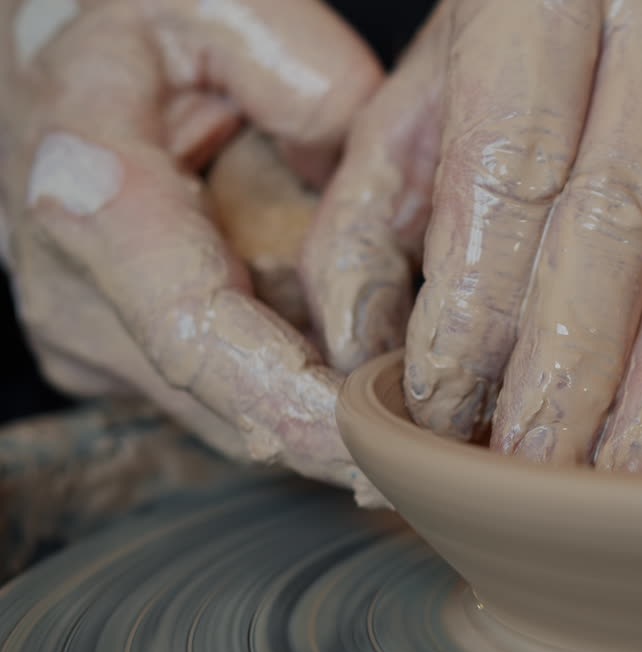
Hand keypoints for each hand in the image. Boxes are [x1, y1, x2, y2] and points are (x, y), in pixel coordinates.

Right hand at [0, 0, 386, 503]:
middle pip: (223, 400)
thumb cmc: (124, 21)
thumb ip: (312, 84)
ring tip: (386, 365)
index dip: (294, 403)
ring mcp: (81, 328)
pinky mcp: (99, 350)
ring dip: (312, 401)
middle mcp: (73, 284)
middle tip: (428, 431)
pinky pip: (209, 393)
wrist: (38, 57)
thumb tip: (369, 191)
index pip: (200, 333)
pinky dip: (278, 379)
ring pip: (223, 410)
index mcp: (94, 191)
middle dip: (332, 426)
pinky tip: (324, 339)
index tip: (377, 444)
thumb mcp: (224, 5)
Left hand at [304, 0, 641, 472]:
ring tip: (619, 490)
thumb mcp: (415, 99)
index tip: (445, 417)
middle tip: (530, 479)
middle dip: (570, 374)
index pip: (511, 175)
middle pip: (616, 228)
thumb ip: (368, 221)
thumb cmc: (515, 47)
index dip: (478, 311)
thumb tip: (359, 367)